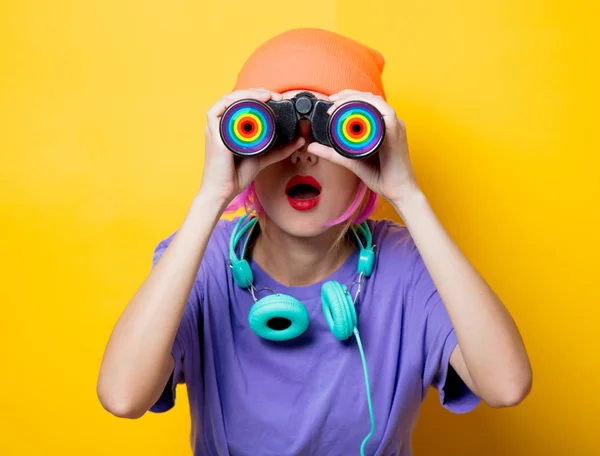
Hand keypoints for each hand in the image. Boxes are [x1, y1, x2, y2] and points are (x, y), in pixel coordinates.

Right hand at [200, 88, 304, 203]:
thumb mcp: (263, 157)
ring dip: (248, 94)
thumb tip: (299, 140)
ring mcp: (215, 127)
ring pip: (229, 100)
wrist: (224, 190)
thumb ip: (280, 149)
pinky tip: (251, 102)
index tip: (278, 99)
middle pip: (237, 99)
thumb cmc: (236, 175)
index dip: (260, 97)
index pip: (244, 104)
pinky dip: (233, 102)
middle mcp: (222, 124)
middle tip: (275, 96)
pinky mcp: (212, 132)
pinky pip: (217, 110)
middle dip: (257, 92)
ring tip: (266, 96)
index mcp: (231, 127)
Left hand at [307, 89, 419, 205]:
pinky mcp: (397, 132)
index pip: (365, 102)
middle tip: (332, 101)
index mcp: (381, 125)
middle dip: (349, 95)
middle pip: (369, 98)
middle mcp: (389, 122)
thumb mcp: (350, 159)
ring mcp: (395, 125)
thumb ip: (331, 153)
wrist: (397, 190)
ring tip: (339, 104)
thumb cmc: (379, 175)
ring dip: (356, 99)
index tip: (332, 101)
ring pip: (376, 101)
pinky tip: (355, 111)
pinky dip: (370, 107)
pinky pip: (386, 112)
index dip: (348, 96)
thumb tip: (311, 147)